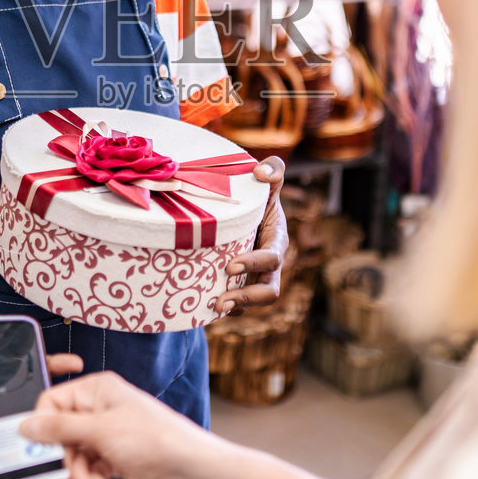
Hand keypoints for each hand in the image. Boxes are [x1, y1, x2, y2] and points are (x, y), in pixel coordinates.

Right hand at [20, 371, 208, 478]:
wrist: (186, 469)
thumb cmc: (152, 438)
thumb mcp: (99, 430)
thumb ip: (59, 428)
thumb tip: (26, 425)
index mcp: (97, 390)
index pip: (53, 401)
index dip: (43, 427)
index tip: (36, 450)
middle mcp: (101, 409)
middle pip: (62, 433)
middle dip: (62, 458)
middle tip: (63, 478)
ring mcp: (108, 434)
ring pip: (75, 454)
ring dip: (76, 474)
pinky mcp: (114, 457)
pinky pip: (89, 467)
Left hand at [214, 156, 287, 316]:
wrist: (241, 210)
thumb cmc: (256, 195)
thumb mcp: (266, 182)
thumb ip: (274, 170)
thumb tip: (261, 172)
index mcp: (277, 241)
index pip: (271, 259)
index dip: (253, 264)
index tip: (229, 265)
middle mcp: (268, 265)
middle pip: (268, 292)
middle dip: (246, 299)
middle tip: (219, 301)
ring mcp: (254, 277)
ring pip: (249, 302)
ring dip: (232, 308)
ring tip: (209, 308)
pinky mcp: (239, 284)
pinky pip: (235, 303)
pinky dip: (221, 307)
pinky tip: (199, 306)